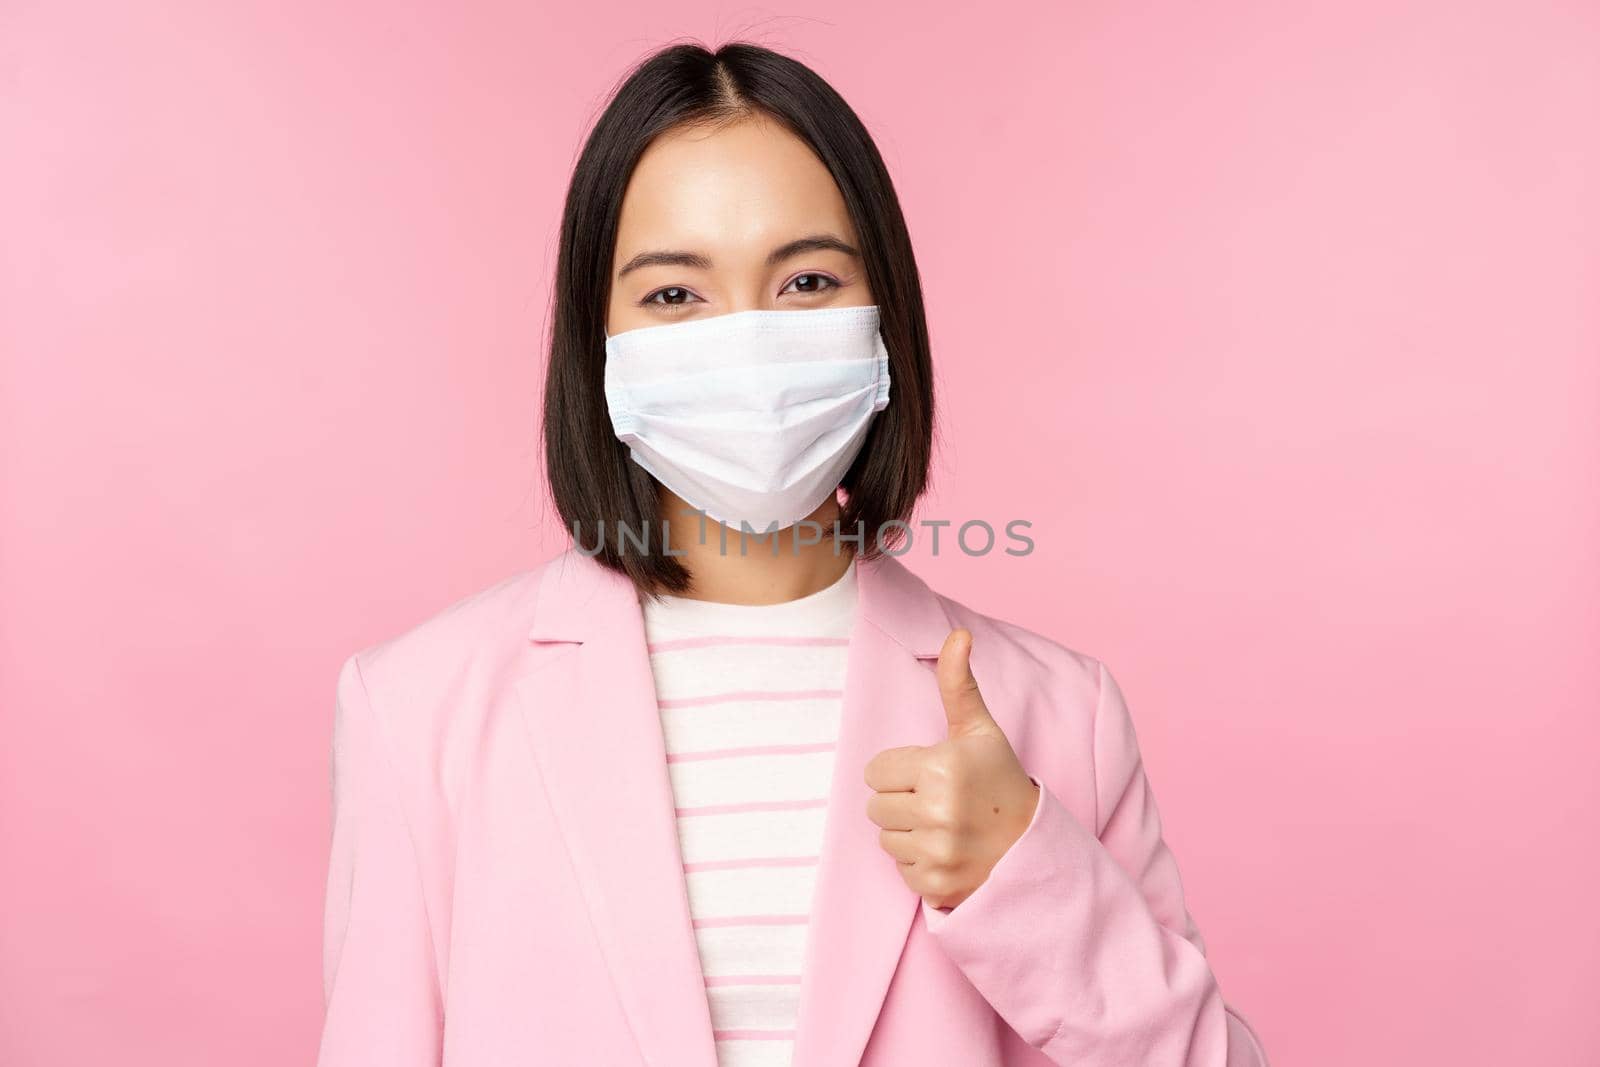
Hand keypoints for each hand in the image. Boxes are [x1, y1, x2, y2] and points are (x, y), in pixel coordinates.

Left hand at [864, 628, 1041, 909]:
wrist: (1034, 846)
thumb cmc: (999, 781)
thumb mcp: (980, 731)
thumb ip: (958, 683)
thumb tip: (958, 634)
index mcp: (942, 767)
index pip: (875, 772)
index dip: (899, 772)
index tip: (931, 775)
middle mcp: (938, 811)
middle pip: (875, 807)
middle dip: (901, 802)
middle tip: (939, 802)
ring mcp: (937, 853)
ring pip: (885, 839)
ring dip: (908, 834)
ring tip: (945, 827)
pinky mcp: (935, 887)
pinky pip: (900, 870)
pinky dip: (919, 864)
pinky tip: (948, 853)